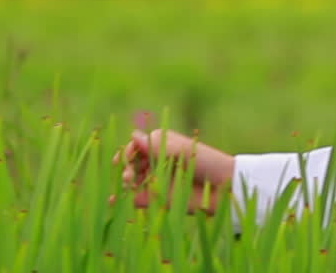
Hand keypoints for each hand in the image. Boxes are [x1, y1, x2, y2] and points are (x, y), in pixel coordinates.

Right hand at [111, 128, 235, 211]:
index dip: (128, 151)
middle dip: (125, 167)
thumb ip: (155, 145)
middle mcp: (156, 160)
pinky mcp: (157, 198)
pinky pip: (135, 197)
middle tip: (128, 175)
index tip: (127, 158)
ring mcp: (155, 179)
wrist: (222, 187)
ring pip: (131, 179)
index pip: (136, 146)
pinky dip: (122, 199)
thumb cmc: (205, 161)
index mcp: (161, 143)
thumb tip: (133, 135)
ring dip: (124, 181)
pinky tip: (113, 200)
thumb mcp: (180, 150)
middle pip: (131, 162)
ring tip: (128, 184)